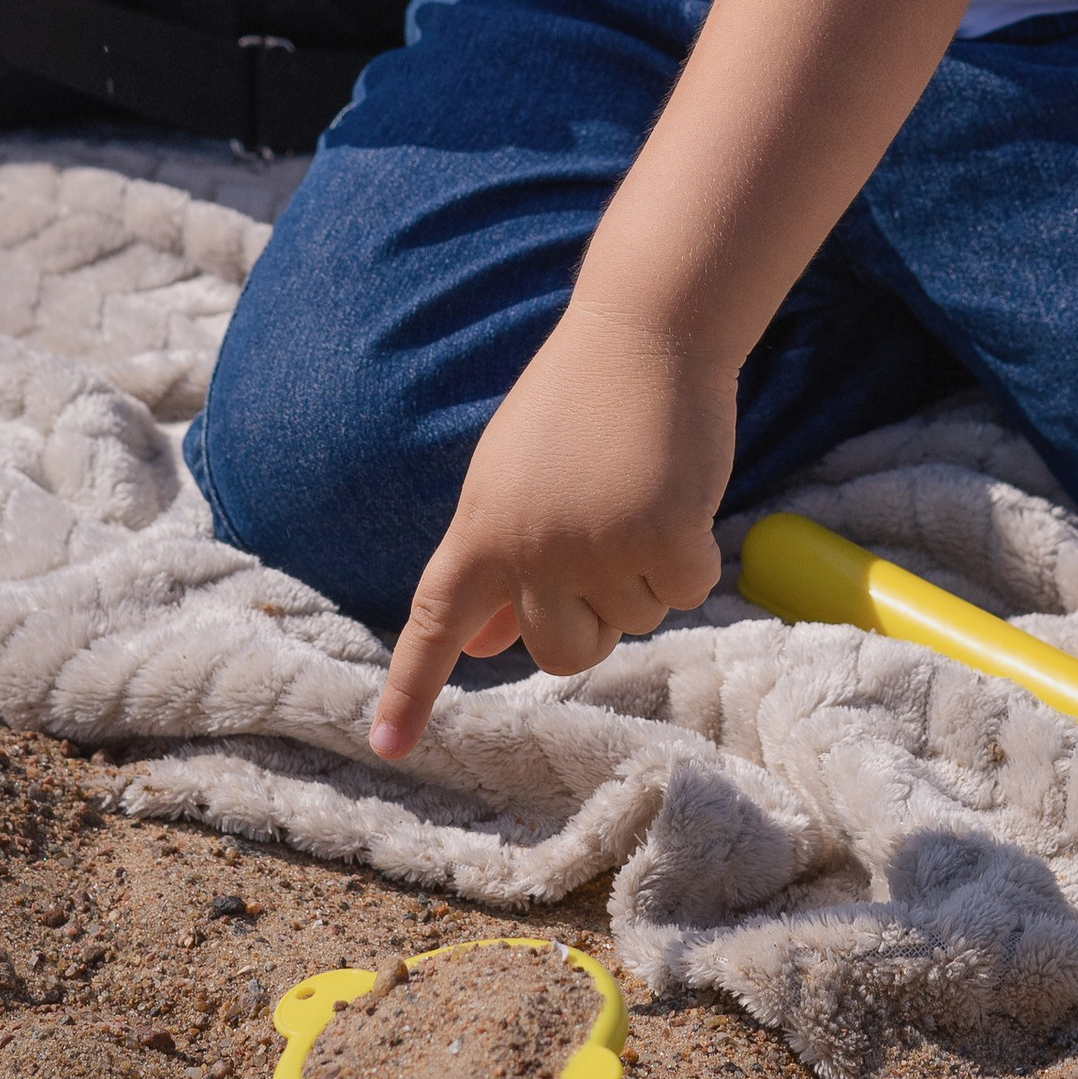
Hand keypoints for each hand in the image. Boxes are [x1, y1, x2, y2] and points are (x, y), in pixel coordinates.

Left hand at [370, 301, 734, 759]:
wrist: (645, 331)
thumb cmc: (580, 404)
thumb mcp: (515, 482)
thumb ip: (497, 563)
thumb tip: (480, 645)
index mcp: (481, 528)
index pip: (435, 619)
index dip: (412, 686)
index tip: (386, 747)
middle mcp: (531, 548)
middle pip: (562, 652)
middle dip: (591, 622)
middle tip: (608, 548)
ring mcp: (597, 546)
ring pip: (633, 619)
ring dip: (646, 570)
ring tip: (637, 488)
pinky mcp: (663, 538)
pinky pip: (685, 592)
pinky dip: (691, 553)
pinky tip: (678, 491)